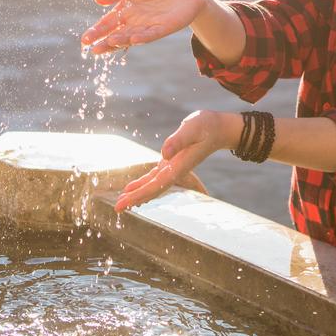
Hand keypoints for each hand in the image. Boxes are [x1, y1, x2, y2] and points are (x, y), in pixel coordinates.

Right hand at [80, 0, 206, 54]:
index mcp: (124, 10)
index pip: (107, 23)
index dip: (96, 31)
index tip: (85, 39)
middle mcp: (134, 22)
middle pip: (116, 34)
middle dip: (104, 41)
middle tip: (92, 48)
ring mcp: (148, 27)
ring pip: (131, 37)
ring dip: (121, 40)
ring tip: (110, 42)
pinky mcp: (163, 28)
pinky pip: (151, 34)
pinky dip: (143, 37)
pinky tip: (133, 39)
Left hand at [115, 110, 235, 211]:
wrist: (218, 128)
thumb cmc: (206, 126)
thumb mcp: (192, 128)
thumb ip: (179, 140)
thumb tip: (164, 154)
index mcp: (179, 166)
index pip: (157, 184)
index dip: (140, 194)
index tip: (126, 202)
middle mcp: (175, 170)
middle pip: (153, 189)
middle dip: (134, 199)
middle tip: (117, 209)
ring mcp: (173, 167)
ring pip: (152, 185)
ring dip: (136, 193)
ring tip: (121, 202)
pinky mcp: (171, 162)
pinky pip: (154, 177)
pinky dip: (142, 184)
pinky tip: (132, 188)